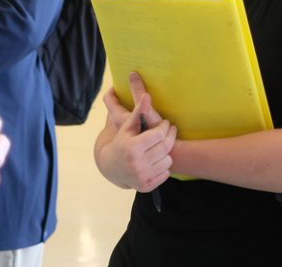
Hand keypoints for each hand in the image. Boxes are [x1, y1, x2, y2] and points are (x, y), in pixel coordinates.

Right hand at [97, 72, 175, 191]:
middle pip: (166, 147)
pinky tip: (157, 160)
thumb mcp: (127, 126)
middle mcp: (137, 163)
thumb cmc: (121, 142)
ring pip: (168, 160)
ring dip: (166, 152)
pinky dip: (163, 166)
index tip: (166, 123)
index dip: (165, 126)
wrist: (111, 167)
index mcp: (132, 147)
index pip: (159, 134)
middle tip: (170, 130)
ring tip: (161, 146)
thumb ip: (138, 111)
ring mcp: (142, 177)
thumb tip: (147, 95)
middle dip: (171, 136)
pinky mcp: (146, 186)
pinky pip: (166, 173)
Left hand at [103, 72, 161, 131]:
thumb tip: (132, 74)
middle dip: (123, 95)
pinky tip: (151, 112)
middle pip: (116, 106)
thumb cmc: (153, 133)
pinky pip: (135, 121)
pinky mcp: (139, 134)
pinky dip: (139, 114)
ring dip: (132, 105)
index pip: (109, 99)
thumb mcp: (145, 111)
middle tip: (132, 87)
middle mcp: (121, 125)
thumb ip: (138, 93)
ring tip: (143, 98)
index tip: (120, 82)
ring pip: (126, 114)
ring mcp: (130, 131)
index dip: (112, 89)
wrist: (167, 154)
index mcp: (118, 118)